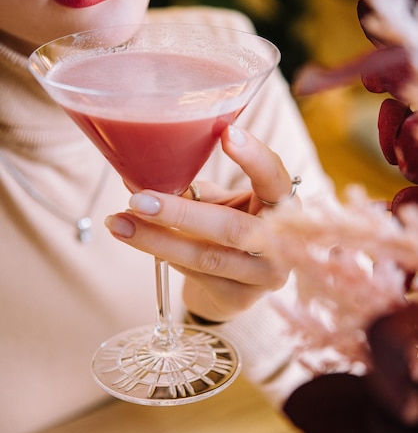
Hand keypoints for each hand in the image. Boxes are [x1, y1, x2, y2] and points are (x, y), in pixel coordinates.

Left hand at [105, 125, 299, 320]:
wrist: (238, 283)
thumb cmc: (231, 227)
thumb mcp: (222, 203)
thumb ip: (192, 188)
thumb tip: (133, 169)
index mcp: (285, 205)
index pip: (276, 178)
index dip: (254, 157)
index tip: (225, 133)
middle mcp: (283, 244)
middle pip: (232, 228)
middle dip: (180, 213)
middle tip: (139, 200)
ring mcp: (264, 277)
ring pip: (207, 257)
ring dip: (158, 239)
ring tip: (120, 223)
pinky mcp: (240, 299)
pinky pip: (195, 275)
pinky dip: (165, 254)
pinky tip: (140, 239)